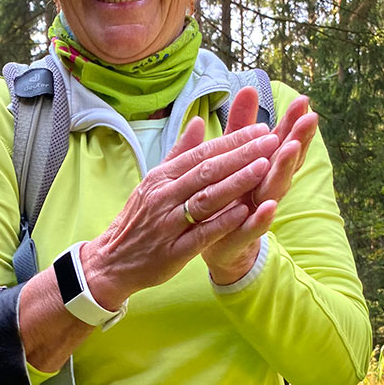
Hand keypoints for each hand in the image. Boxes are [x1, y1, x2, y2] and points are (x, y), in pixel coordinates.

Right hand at [80, 120, 280, 305]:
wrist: (111, 261)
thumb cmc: (138, 220)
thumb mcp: (153, 183)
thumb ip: (178, 153)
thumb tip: (197, 122)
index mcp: (162, 177)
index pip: (202, 153)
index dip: (233, 140)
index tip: (261, 128)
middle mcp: (164, 196)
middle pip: (207, 171)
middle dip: (242, 154)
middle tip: (272, 140)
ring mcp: (168, 224)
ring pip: (206, 199)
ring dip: (236, 183)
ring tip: (263, 168)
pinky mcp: (173, 251)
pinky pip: (201, 234)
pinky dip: (223, 222)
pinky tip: (245, 211)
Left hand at [201, 87, 318, 284]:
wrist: (217, 247)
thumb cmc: (228, 197)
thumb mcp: (232, 158)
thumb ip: (241, 127)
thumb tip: (249, 87)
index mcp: (260, 168)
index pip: (280, 142)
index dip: (292, 123)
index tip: (304, 100)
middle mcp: (263, 188)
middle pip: (284, 162)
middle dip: (297, 140)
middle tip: (310, 118)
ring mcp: (255, 212)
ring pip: (273, 189)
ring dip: (284, 170)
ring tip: (292, 149)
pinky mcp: (242, 236)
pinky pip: (253, 226)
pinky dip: (262, 217)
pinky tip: (270, 206)